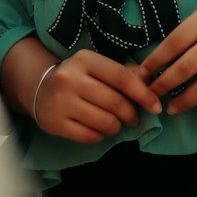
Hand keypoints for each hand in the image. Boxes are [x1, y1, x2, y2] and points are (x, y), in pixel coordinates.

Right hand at [34, 49, 161, 143]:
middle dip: (131, 114)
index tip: (156, 106)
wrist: (40, 89)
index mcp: (84, 60)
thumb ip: (123, 72)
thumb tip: (150, 82)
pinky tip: (99, 129)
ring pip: (104, 122)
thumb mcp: (97, 67)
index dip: (143, 93)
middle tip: (134, 118)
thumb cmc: (78, 77)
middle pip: (115, 102)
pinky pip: (90, 136)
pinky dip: (101, 135)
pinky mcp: (54, 123)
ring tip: (116, 123)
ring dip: (117, 126)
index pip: (121, 77)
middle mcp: (70, 78)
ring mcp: (61, 102)